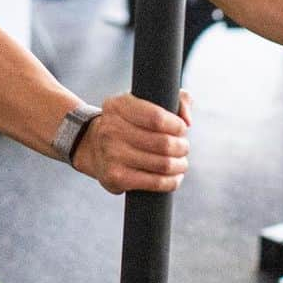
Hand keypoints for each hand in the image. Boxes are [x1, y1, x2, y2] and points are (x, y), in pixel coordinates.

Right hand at [72, 91, 191, 193]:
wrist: (95, 147)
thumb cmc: (132, 123)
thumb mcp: (147, 101)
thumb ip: (177, 99)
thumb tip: (187, 120)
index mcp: (118, 105)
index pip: (157, 118)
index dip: (177, 126)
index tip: (181, 128)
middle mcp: (110, 129)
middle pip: (163, 143)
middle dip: (182, 146)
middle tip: (183, 147)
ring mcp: (111, 154)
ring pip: (163, 164)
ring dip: (180, 165)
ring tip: (181, 162)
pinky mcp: (115, 177)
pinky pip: (155, 183)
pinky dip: (172, 182)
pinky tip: (174, 176)